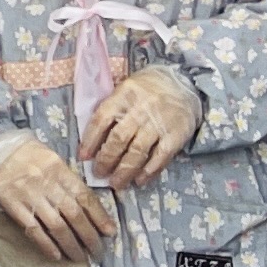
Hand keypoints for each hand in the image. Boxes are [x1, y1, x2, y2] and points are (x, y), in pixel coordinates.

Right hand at [0, 130, 115, 262]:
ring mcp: (29, 196)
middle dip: (89, 236)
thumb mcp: (52, 158)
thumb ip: (68, 179)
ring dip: (71, 245)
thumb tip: (89, 205)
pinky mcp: (12, 205)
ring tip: (80, 258)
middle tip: (98, 252)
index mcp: (59, 169)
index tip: (110, 232)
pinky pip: (33, 228)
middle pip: (74, 215)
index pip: (85, 197)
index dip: (100, 217)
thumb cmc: (26, 153)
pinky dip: (46, 244)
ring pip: (56, 225)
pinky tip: (56, 255)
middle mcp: (47, 183)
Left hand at [80, 66, 197, 189]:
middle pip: (119, 138)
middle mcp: (140, 110)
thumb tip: (92, 140)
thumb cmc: (147, 89)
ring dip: (125, 170)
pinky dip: (149, 171)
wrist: (183, 83)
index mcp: (123, 96)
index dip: (90, 140)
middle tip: (99, 174)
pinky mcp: (176, 135)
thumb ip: (112, 109)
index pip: (101, 119)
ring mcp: (159, 124)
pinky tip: (140, 180)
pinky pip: (160, 157)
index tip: (83, 157)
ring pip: (138, 151)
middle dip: (106, 160)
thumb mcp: (125, 89)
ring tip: (116, 183)